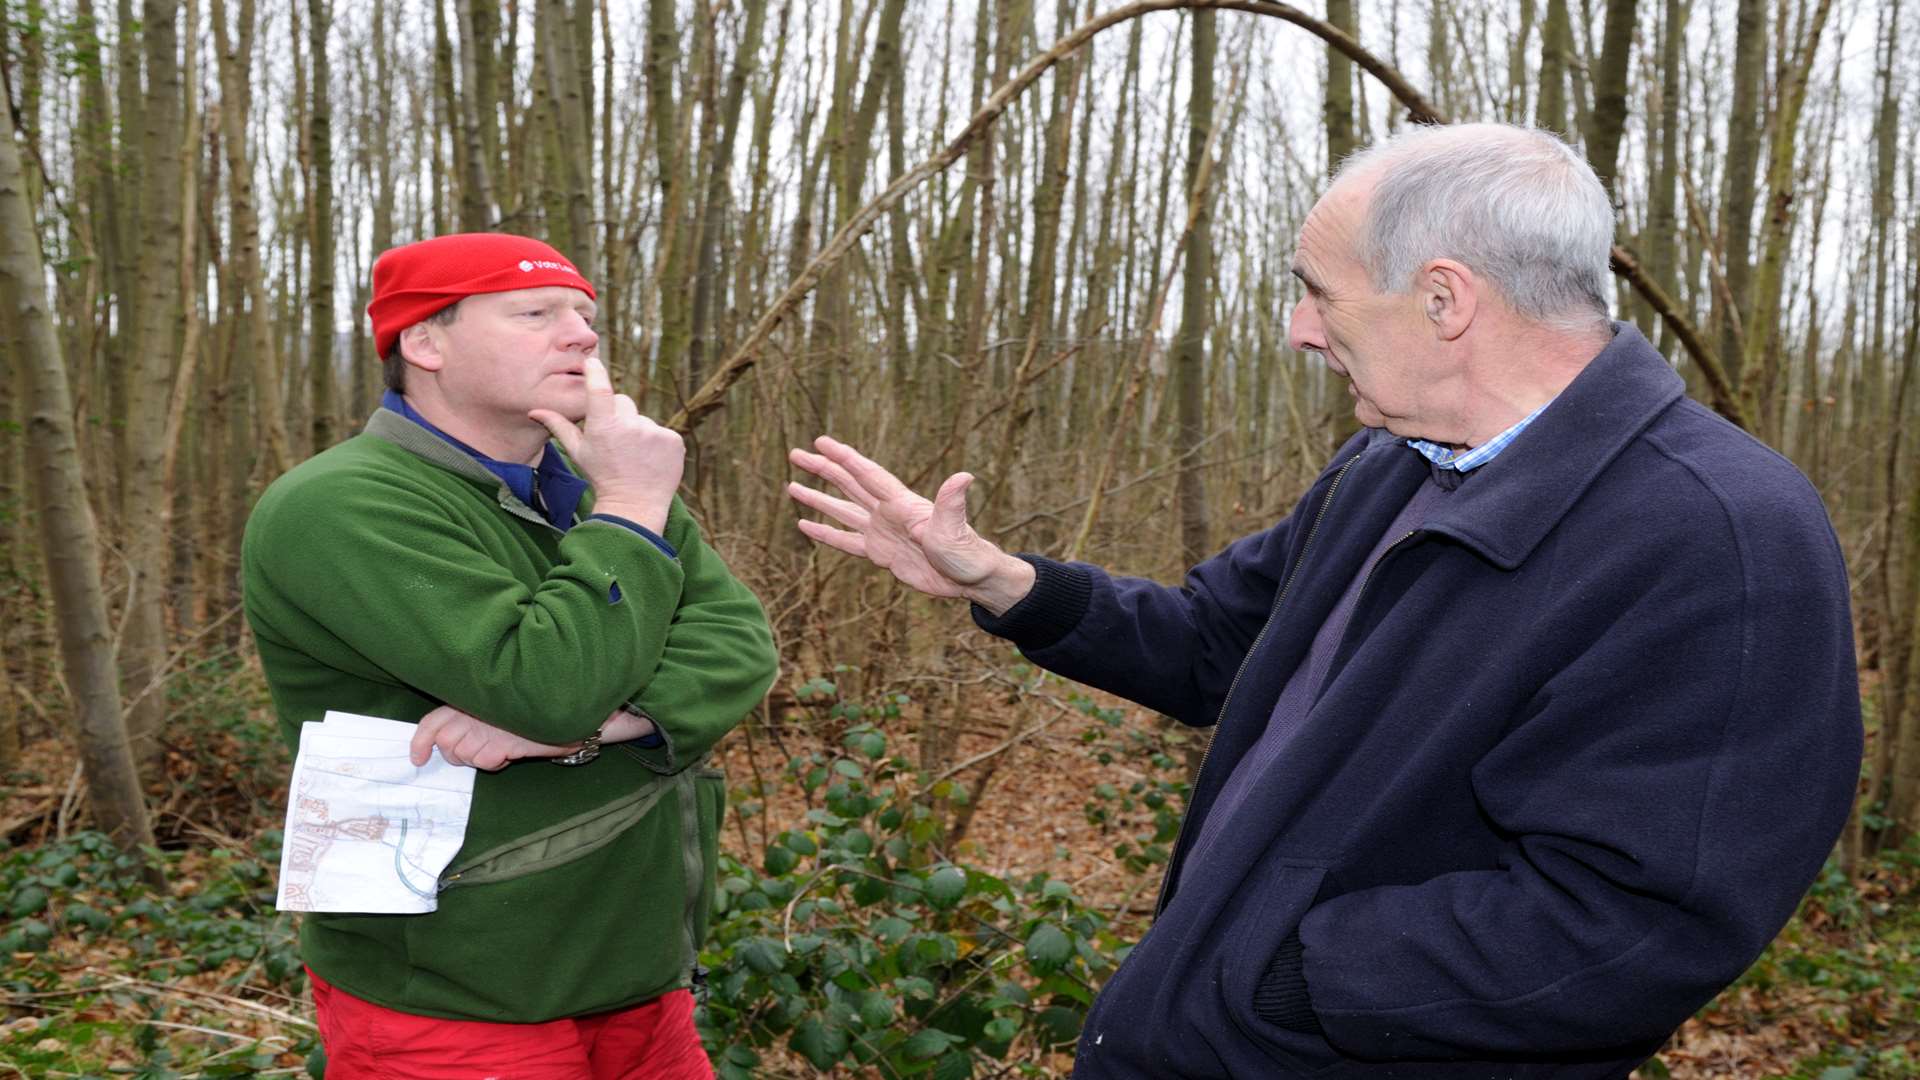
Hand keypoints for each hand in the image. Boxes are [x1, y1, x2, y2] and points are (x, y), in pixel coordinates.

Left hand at [408, 705, 580, 770]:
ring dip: (479, 758)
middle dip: (456, 754)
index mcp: (468, 701)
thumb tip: (441, 743)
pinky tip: (509, 753)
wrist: (562, 710)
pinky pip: (485, 762)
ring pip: (465, 756)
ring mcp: (487, 727)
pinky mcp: (502, 742)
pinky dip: (495, 762)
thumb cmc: (526, 710)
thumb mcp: (493, 708)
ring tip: (498, 748)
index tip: (418, 759)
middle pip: (446, 744)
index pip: (432, 722)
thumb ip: (469, 719)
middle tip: (477, 750)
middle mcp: (474, 713)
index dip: (420, 742)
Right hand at [529, 354, 683, 532]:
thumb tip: (535, 410)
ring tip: (634, 457)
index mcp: (603, 426)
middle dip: (618, 416)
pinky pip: (662, 433)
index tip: (592, 361)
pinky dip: (658, 444)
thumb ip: (559, 427)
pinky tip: (650, 461)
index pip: (599, 387)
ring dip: (639, 432)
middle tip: (617, 442)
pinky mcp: (673, 440)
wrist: (634, 506)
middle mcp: (630, 425)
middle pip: (623, 402)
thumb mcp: (578, 452)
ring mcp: (654, 432)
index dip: (595, 371)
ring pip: (643, 420)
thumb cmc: (602, 477)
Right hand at [786, 436, 1034, 614]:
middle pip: (849, 484)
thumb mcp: (954, 529)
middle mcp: (888, 512)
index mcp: (901, 503)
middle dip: (823, 469)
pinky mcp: (881, 554)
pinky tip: (806, 525)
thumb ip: (951, 504)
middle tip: (795, 453)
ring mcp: (882, 532)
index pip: (867, 475)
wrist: (970, 579)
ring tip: (791, 486)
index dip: (844, 458)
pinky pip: (846, 541)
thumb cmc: (966, 552)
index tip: (822, 442)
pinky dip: (826, 533)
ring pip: (843, 510)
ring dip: (819, 498)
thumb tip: (963, 477)